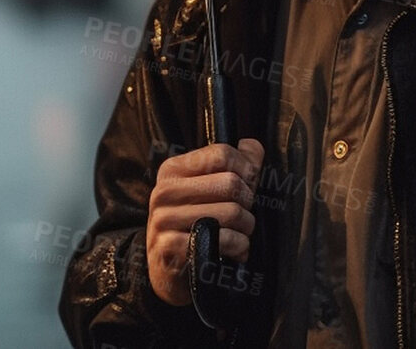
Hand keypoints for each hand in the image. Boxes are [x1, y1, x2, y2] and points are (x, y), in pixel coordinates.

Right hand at [145, 138, 263, 307]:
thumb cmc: (198, 224)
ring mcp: (163, 219)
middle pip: (231, 183)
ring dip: (246, 228)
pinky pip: (224, 239)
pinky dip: (239, 247)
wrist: (169, 271)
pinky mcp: (169, 247)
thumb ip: (238, 164)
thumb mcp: (214, 189)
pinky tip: (235, 252)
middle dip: (247, 203)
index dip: (245, 171)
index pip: (222, 154)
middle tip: (243, 216)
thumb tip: (252, 145)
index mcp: (173, 169)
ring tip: (240, 235)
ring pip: (231, 212)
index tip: (246, 187)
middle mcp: (164, 191)